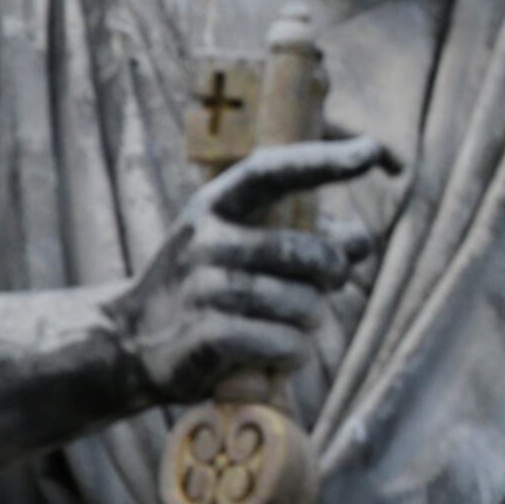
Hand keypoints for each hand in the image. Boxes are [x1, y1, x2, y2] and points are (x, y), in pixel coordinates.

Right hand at [108, 136, 387, 401]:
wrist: (133, 340)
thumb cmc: (210, 284)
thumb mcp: (243, 244)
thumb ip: (304, 236)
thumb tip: (361, 242)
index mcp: (216, 204)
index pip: (272, 171)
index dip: (323, 161)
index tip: (371, 151)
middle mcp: (205, 239)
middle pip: (306, 252)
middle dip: (332, 272)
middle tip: (329, 284)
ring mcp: (202, 288)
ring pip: (302, 304)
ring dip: (312, 319)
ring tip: (295, 321)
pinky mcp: (205, 336)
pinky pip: (283, 343)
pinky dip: (294, 352)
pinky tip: (282, 351)